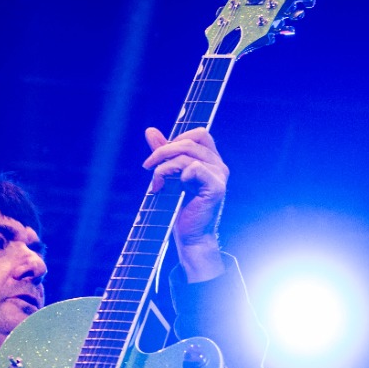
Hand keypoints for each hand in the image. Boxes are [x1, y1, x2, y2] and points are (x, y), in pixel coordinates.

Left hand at [143, 126, 226, 280]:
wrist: (190, 236)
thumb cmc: (180, 208)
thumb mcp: (169, 175)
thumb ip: (163, 153)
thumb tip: (151, 130)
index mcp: (211, 160)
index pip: (199, 134)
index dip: (178, 138)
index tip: (159, 155)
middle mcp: (219, 165)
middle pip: (189, 141)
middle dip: (163, 151)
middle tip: (148, 166)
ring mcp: (220, 176)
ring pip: (187, 155)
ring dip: (165, 167)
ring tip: (157, 183)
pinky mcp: (216, 187)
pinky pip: (195, 168)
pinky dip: (179, 175)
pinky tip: (174, 186)